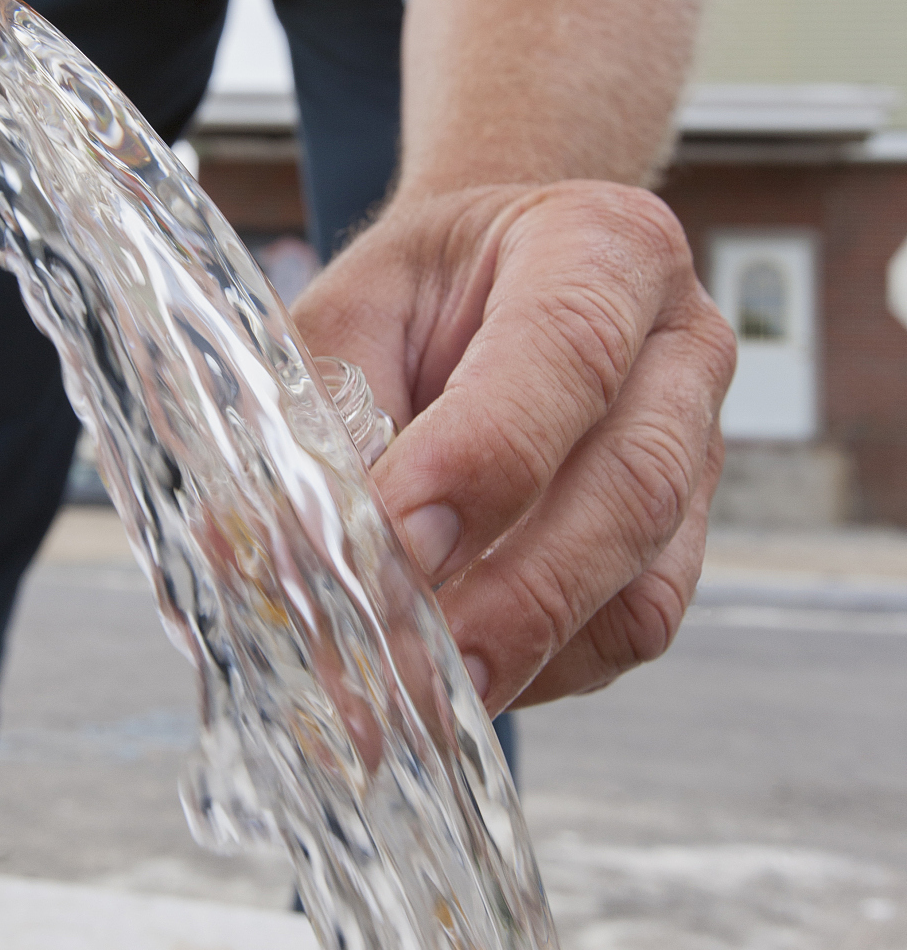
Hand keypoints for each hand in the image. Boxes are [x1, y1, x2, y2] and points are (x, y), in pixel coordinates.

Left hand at [291, 179, 734, 713]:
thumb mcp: (356, 309)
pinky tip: (457, 684)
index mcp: (603, 248)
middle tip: (404, 665)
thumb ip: (320, 408)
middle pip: (629, 485)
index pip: (567, 351)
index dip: (483, 459)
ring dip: (523, 652)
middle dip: (510, 594)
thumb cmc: (420, 297)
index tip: (398, 544)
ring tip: (414, 701)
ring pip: (643, 578)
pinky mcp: (681, 543)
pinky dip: (540, 669)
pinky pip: (629, 630)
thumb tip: (251, 542)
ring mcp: (698, 453)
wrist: (489, 289)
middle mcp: (679, 349)